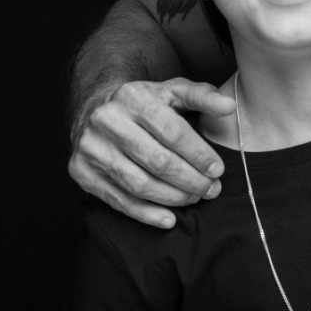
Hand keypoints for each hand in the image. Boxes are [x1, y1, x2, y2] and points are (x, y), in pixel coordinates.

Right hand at [68, 78, 234, 228]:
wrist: (96, 110)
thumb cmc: (146, 104)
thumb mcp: (174, 91)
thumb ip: (203, 96)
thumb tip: (229, 106)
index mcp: (133, 97)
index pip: (173, 132)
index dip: (199, 155)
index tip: (218, 170)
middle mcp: (106, 121)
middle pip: (158, 161)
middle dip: (190, 180)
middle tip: (211, 190)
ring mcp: (91, 148)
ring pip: (139, 184)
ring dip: (173, 198)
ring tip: (194, 199)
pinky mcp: (81, 172)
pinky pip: (118, 200)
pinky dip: (146, 214)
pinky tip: (169, 219)